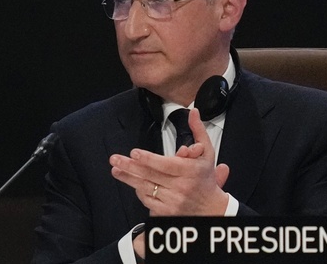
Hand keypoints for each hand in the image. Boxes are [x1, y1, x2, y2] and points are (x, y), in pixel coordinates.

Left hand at [110, 108, 230, 216]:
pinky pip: (147, 200)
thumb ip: (199, 132)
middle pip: (151, 175)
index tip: (134, 153)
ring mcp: (173, 202)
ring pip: (146, 188)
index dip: (148, 159)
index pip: (166, 165)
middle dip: (130, 166)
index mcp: (190, 172)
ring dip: (128, 178)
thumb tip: (193, 112)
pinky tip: (131, 181)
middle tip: (115, 159)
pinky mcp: (166, 213)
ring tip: (116, 169)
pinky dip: (138, 191)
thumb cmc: (205, 178)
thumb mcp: (207, 154)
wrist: (211, 209)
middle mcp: (181, 187)